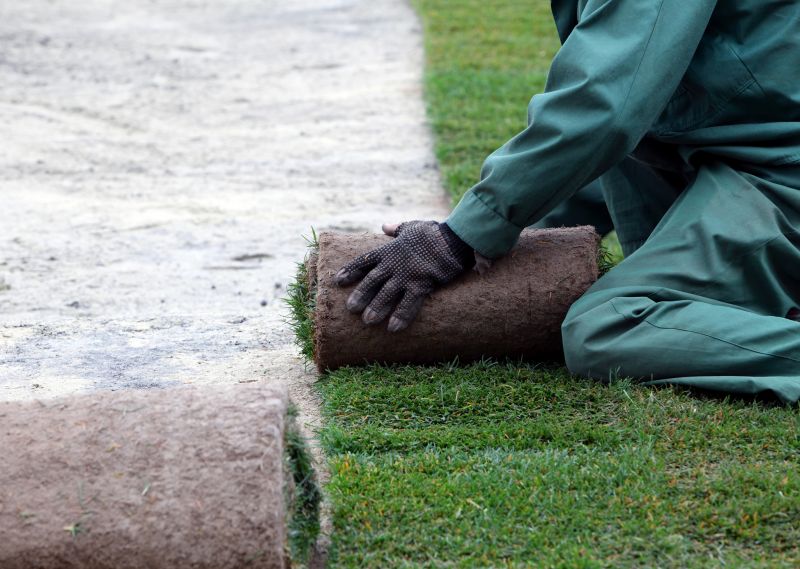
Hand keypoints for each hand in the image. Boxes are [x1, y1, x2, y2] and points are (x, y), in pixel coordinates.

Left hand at [335, 221, 473, 331]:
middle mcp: (394, 264)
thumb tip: (385, 225)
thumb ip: (396, 228)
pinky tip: (393, 328)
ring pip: (386, 294)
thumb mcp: (411, 226)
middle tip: (350, 309)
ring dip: (376, 308)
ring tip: (367, 321)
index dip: (351, 271)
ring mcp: (406, 275)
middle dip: (360, 294)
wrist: (450, 238)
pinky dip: (400, 316)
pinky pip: (408, 303)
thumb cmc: (432, 231)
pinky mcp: (420, 284)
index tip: (338, 281)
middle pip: (372, 280)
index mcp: (389, 250)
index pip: (364, 261)